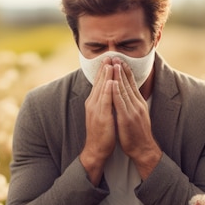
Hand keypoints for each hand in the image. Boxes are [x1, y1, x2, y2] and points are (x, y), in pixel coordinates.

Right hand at [79, 57, 115, 184]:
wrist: (96, 149)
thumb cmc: (101, 132)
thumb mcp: (102, 113)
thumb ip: (104, 101)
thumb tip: (109, 91)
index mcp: (94, 102)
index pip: (99, 83)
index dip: (103, 70)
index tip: (108, 58)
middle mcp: (93, 103)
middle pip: (99, 82)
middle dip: (104, 68)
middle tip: (109, 54)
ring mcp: (96, 109)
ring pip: (101, 89)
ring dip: (106, 75)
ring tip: (110, 63)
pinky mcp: (101, 116)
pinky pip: (105, 101)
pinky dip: (108, 90)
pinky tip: (111, 82)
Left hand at [111, 59, 161, 179]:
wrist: (143, 149)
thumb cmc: (138, 134)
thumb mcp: (137, 115)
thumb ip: (133, 104)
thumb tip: (128, 96)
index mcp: (138, 103)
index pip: (132, 84)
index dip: (126, 72)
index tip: (120, 60)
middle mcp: (137, 104)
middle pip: (128, 84)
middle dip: (121, 69)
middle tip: (115, 56)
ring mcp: (132, 110)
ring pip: (124, 90)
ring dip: (118, 76)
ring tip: (113, 64)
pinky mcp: (127, 118)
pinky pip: (120, 102)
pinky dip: (116, 91)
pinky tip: (112, 83)